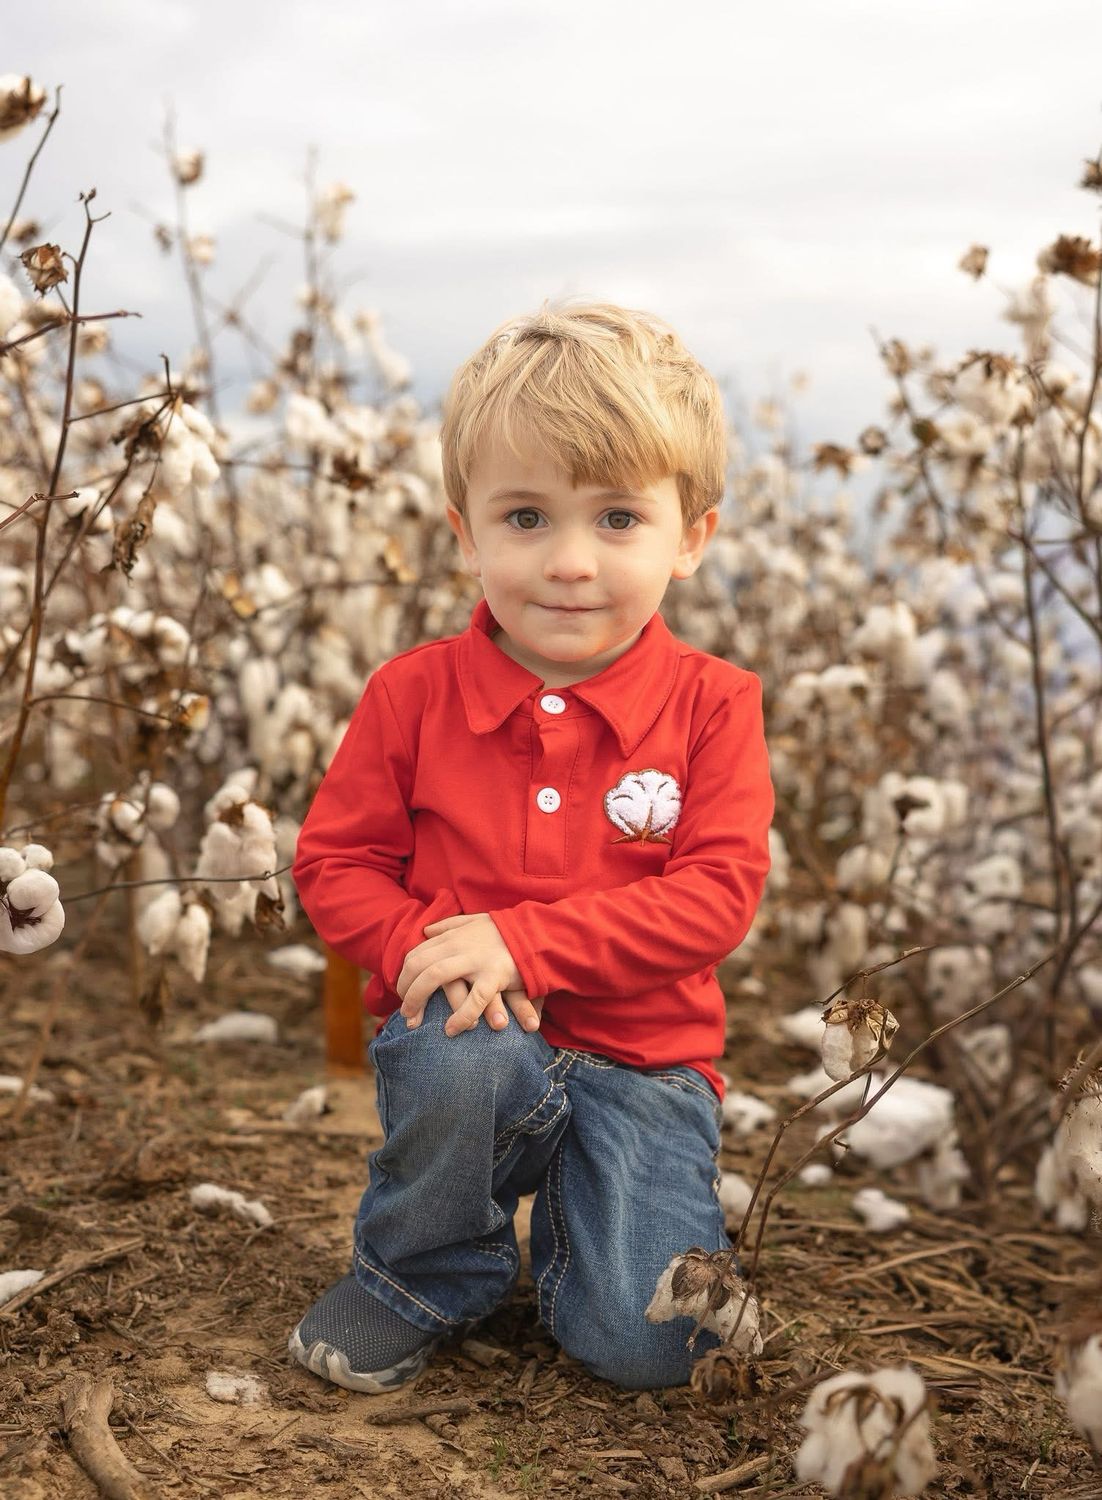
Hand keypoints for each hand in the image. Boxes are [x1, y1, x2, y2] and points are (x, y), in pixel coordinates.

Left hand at [397, 913, 526, 1035]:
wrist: (539, 933)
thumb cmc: (505, 931)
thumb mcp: (475, 921)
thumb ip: (450, 925)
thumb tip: (427, 930)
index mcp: (452, 936)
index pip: (416, 955)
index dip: (404, 976)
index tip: (403, 993)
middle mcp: (459, 945)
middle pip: (419, 967)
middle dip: (406, 992)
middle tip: (405, 1014)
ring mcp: (476, 960)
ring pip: (435, 977)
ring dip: (419, 1001)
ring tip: (415, 1023)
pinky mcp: (495, 975)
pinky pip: (473, 1000)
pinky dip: (459, 1017)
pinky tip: (450, 1030)